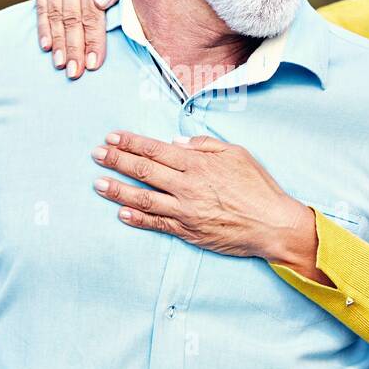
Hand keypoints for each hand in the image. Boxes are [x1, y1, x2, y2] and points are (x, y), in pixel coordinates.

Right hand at [31, 0, 126, 78]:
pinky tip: (47, 47)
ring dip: (58, 44)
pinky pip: (42, 9)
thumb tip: (101, 1)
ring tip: (61, 64)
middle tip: (75, 72)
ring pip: (56, 17)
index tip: (93, 63)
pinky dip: (44, 29)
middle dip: (74, 48)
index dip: (93, 40)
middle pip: (72, 18)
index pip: (91, 14)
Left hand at [91, 130, 316, 262]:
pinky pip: (156, 224)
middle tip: (96, 154)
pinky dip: (137, 218)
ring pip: (144, 198)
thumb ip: (205, 146)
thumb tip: (177, 144)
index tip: (112, 137)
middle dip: (117, 161)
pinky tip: (121, 213)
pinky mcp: (188, 231)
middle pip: (144, 171)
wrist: (272, 224)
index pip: (156, 150)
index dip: (131, 142)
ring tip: (98, 184)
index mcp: (198, 164)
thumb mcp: (237, 153)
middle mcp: (187, 186)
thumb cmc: (258, 187)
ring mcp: (185, 210)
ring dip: (118, 190)